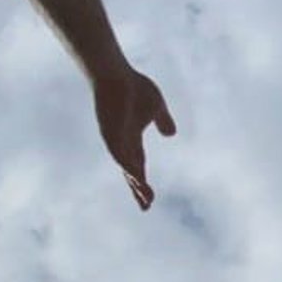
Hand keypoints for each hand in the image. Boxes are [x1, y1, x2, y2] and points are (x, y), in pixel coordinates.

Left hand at [93, 64, 176, 209]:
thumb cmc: (133, 86)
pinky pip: (120, 154)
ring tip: (145, 197)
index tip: (149, 200)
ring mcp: (115, 140)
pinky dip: (128, 167)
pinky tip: (135, 178)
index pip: (138, 166)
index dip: (143, 183)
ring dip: (135, 182)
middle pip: (131, 172)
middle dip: (139, 188)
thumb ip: (163, 120)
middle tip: (146, 206)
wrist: (115, 74)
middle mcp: (122, 144)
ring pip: (126, 166)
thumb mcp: (157, 106)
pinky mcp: (110, 134)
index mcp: (132, 139)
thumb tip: (171, 134)